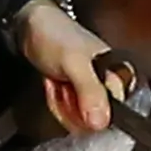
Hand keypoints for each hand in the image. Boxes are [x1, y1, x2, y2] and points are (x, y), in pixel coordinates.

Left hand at [10, 0, 123, 138]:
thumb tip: (100, 122)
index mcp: (119, 75)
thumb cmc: (55, 36)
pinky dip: (57, 104)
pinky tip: (54, 87)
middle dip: (70, 107)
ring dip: (61, 105)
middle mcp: (110, 87)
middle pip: (93, 121)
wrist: (31, 27)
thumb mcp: (74, 63)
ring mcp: (93, 93)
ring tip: (57, 82)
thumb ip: (89, 91)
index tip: (71, 93)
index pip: (112, 115)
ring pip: (79, 121)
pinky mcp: (78, 97)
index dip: (87, 112)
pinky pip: (69, 115)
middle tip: (62, 83)